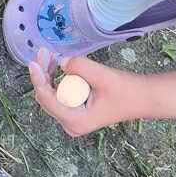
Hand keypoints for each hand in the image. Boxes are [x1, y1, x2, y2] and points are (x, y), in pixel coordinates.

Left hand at [27, 55, 153, 135]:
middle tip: (43, 52)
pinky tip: (55, 65)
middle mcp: (70, 124)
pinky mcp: (75, 111)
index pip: (48, 100)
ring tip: (48, 55)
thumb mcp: (103, 76)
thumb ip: (81, 67)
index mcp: (76, 121)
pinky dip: (56, 79)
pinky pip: (59, 94)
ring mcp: (72, 119)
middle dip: (42, 75)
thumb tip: (61, 62)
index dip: (38, 80)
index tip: (33, 62)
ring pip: (51, 95)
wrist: (142, 97)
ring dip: (48, 75)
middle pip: (46, 98)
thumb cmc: (126, 90)